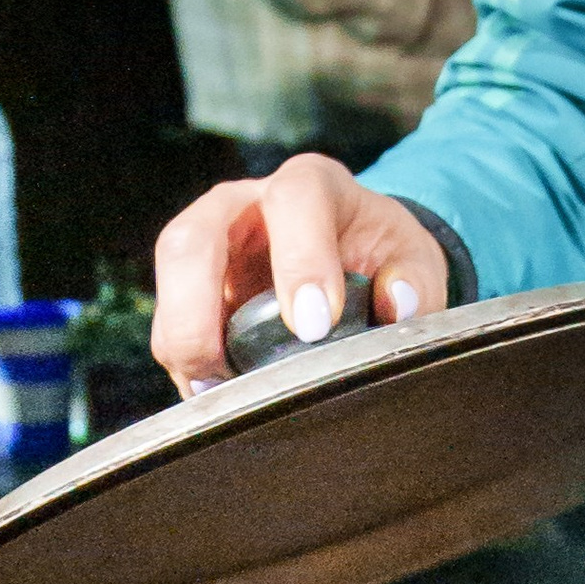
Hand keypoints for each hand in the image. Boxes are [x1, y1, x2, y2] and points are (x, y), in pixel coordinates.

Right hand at [150, 155, 450, 395]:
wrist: (352, 258)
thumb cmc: (379, 255)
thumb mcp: (413, 259)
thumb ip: (415, 281)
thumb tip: (396, 306)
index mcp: (310, 185)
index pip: (294, 201)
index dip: (301, 261)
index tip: (314, 327)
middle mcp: (242, 207)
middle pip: (191, 241)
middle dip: (199, 310)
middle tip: (231, 371)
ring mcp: (206, 249)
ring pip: (168, 289)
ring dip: (186, 348)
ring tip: (221, 395)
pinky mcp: (188, 293)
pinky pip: (171, 330)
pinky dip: (188, 369)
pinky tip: (219, 398)